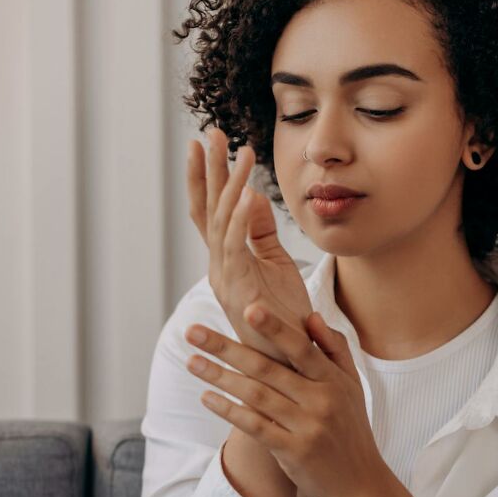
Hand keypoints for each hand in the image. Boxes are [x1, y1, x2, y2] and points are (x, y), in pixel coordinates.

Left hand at [184, 304, 384, 496]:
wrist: (359, 482)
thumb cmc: (350, 427)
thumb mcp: (352, 385)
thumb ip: (334, 348)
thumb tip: (311, 315)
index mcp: (334, 379)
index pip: (300, 347)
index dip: (274, 327)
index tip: (247, 308)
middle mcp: (321, 400)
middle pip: (267, 368)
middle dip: (227, 348)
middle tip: (194, 332)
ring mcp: (307, 427)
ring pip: (256, 396)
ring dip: (220, 377)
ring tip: (191, 362)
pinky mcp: (294, 452)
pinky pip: (255, 427)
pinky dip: (229, 411)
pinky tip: (207, 398)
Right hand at [186, 126, 313, 366]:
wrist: (291, 362)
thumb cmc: (285, 317)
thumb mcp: (275, 265)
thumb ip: (261, 232)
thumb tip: (250, 195)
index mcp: (226, 259)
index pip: (212, 210)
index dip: (207, 177)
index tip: (206, 144)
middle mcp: (219, 265)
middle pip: (207, 209)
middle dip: (206, 171)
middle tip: (207, 134)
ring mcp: (225, 278)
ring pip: (220, 222)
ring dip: (228, 185)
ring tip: (235, 152)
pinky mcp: (239, 290)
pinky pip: (236, 247)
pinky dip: (239, 218)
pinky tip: (246, 193)